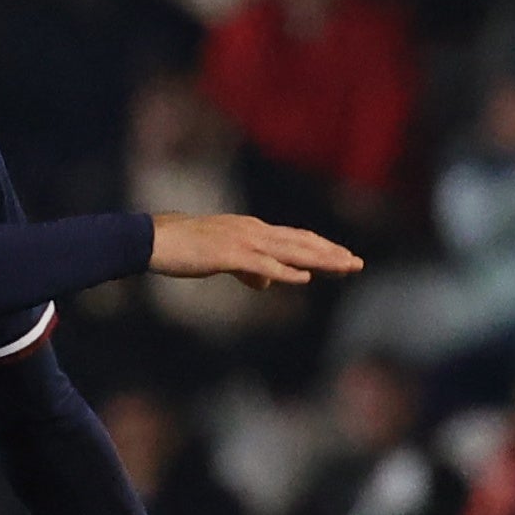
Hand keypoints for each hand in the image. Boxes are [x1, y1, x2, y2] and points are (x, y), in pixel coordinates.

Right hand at [146, 213, 363, 287]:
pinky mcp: (229, 254)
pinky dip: (285, 271)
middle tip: (358, 264)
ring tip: (344, 267)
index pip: (297, 239)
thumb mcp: (223, 259)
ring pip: (290, 250)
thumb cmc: (187, 249)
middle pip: (301, 242)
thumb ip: (248, 270)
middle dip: (331, 253)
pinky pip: (263, 264)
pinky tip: (304, 277)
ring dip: (319, 260)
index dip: (323, 249)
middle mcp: (254, 231)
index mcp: (254, 231)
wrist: (155, 239)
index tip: (345, 259)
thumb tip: (267, 283)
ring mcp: (243, 241)